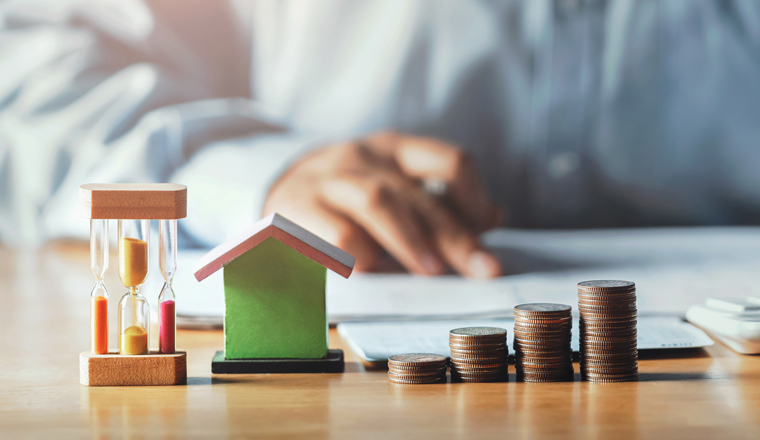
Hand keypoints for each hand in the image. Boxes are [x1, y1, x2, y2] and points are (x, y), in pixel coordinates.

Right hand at [262, 132, 503, 277]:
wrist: (276, 190)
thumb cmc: (347, 197)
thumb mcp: (393, 189)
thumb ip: (437, 204)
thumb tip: (494, 218)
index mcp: (395, 150)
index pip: (449, 160)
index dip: (474, 197)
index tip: (488, 230)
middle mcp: (364, 156)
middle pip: (417, 193)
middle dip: (455, 235)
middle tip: (482, 268)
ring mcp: (329, 178)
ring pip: (378, 201)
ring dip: (410, 240)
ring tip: (431, 271)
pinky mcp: (298, 206)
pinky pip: (338, 231)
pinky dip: (362, 255)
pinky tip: (372, 269)